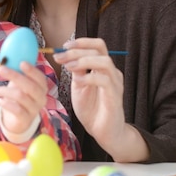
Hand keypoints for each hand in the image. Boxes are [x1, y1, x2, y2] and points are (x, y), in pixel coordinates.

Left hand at [0, 61, 46, 133]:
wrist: (19, 120)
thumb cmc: (19, 96)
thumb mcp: (20, 84)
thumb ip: (17, 72)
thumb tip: (6, 58)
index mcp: (41, 87)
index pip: (40, 77)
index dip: (32, 70)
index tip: (21, 62)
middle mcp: (41, 98)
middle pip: (31, 86)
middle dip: (15, 76)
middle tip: (0, 69)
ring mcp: (34, 109)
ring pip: (21, 96)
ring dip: (5, 91)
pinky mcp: (26, 119)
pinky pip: (17, 110)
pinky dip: (6, 104)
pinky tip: (0, 101)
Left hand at [53, 38, 146, 160]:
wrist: (103, 132)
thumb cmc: (92, 109)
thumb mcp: (79, 86)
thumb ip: (76, 71)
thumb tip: (66, 56)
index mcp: (103, 68)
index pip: (97, 45)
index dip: (81, 42)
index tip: (63, 47)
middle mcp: (112, 72)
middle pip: (99, 49)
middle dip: (77, 50)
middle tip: (60, 56)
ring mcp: (115, 83)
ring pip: (104, 62)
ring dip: (84, 61)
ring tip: (69, 67)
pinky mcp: (115, 96)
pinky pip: (105, 80)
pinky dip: (89, 77)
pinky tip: (78, 81)